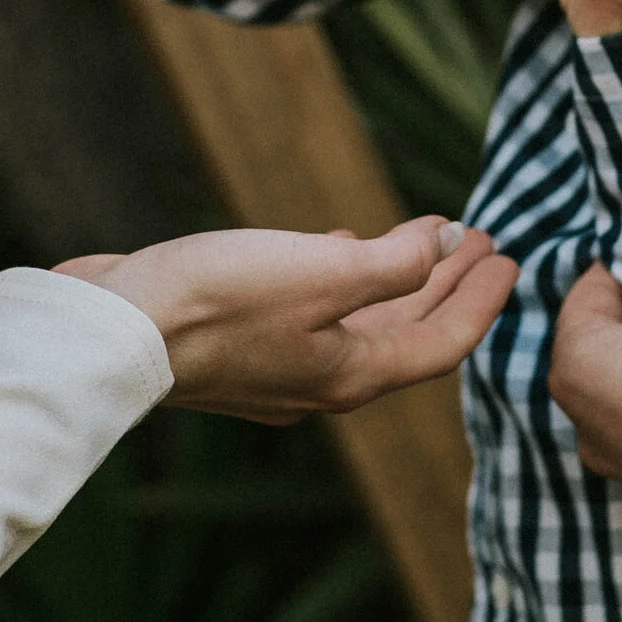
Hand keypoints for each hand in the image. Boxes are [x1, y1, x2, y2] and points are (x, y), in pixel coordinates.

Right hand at [56, 215, 518, 423]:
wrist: (111, 329)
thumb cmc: (214, 301)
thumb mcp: (321, 272)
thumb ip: (393, 263)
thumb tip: (445, 246)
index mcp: (350, 374)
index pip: (441, 343)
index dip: (482, 300)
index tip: (511, 257)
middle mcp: (320, 382)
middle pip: (406, 337)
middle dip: (448, 287)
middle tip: (482, 243)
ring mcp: (276, 368)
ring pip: (362, 325)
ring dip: (399, 281)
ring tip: (426, 239)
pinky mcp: (238, 345)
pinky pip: (316, 313)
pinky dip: (345, 279)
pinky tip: (338, 245)